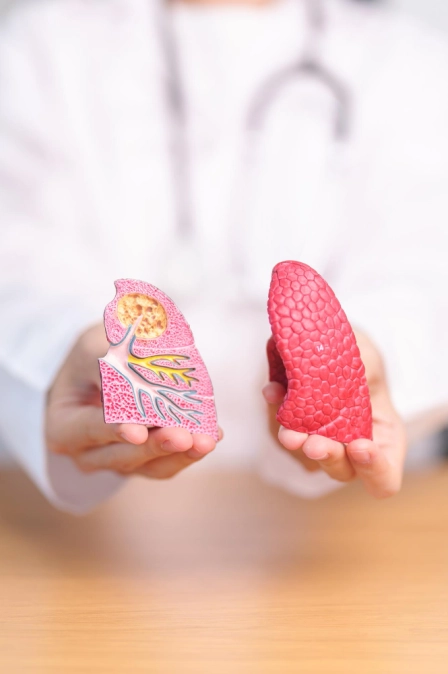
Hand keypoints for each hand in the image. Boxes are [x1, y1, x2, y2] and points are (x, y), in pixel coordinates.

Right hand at [46, 324, 220, 477]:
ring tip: (206, 440)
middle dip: (156, 445)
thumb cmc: (93, 356)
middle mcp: (88, 453)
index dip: (115, 430)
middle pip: (124, 455)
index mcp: (64, 427)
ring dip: (180, 454)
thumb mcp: (92, 349)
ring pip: (150, 466)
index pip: (90, 429)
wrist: (100, 369)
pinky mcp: (145, 462)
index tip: (138, 432)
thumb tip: (140, 369)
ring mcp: (117, 461)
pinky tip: (212, 435)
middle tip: (183, 435)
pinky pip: (167, 463)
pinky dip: (189, 451)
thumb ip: (109, 361)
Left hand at [262, 330, 406, 498]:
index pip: (384, 478)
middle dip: (328, 457)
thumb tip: (333, 383)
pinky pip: (281, 424)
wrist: (332, 344)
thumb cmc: (362, 358)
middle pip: (342, 470)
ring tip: (288, 432)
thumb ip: (360, 373)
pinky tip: (272, 391)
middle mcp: (351, 447)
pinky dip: (276, 409)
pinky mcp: (292, 425)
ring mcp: (320, 440)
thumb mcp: (370, 359)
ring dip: (297, 443)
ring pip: (307, 454)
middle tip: (314, 445)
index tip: (360, 446)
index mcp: (384, 438)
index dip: (374, 469)